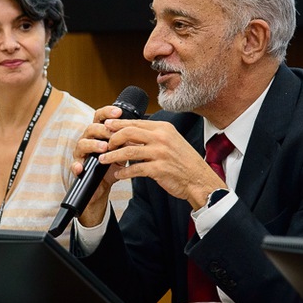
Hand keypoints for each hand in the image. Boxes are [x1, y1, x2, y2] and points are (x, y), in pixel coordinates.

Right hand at [71, 105, 128, 226]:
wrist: (103, 185)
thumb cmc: (113, 164)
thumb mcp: (123, 151)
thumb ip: (128, 142)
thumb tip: (141, 135)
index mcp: (100, 133)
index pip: (100, 117)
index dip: (107, 113)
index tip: (118, 112)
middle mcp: (89, 140)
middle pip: (91, 128)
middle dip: (102, 129)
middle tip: (112, 133)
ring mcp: (82, 153)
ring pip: (82, 144)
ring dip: (93, 144)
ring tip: (104, 147)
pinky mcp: (78, 167)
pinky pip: (74, 165)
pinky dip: (76, 166)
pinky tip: (81, 168)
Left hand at [96, 118, 226, 209]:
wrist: (199, 179)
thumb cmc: (184, 162)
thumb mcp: (171, 141)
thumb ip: (153, 135)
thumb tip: (131, 133)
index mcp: (163, 128)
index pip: (135, 122)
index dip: (118, 124)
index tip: (106, 126)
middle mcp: (161, 138)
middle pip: (129, 133)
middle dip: (112, 138)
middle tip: (104, 145)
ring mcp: (160, 153)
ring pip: (128, 151)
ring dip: (113, 156)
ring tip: (103, 160)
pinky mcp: (159, 169)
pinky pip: (135, 169)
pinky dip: (124, 173)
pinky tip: (118, 175)